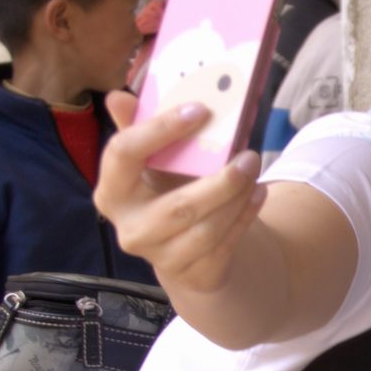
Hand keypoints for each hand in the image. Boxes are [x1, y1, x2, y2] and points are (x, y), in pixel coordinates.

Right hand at [96, 90, 265, 293]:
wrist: (184, 248)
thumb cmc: (165, 190)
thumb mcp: (151, 161)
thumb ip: (138, 129)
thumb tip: (118, 97)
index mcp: (112, 192)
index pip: (124, 154)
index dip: (159, 130)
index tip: (200, 110)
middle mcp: (131, 229)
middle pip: (178, 207)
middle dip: (221, 182)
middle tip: (249, 155)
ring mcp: (161, 256)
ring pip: (207, 229)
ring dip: (237, 198)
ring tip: (254, 170)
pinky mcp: (194, 274)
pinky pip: (225, 245)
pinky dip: (245, 216)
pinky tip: (258, 193)